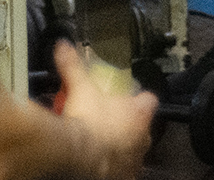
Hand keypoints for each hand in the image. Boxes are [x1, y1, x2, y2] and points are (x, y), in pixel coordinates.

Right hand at [55, 40, 157, 179]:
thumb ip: (73, 66)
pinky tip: (100, 162)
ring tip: (101, 142)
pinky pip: (124, 171)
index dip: (140, 98)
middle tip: (108, 119)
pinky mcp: (125, 177)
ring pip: (133, 149)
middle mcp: (142, 137)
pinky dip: (115, 167)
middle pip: (141, 126)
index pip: (149, 100)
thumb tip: (64, 47)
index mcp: (138, 113)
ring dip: (121, 145)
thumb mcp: (80, 87)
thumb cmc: (88, 124)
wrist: (80, 157)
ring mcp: (135, 159)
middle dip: (127, 123)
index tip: (130, 97)